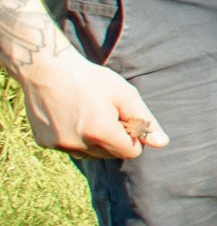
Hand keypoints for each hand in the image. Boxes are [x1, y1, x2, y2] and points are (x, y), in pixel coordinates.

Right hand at [19, 48, 167, 158]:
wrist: (47, 70)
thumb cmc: (91, 79)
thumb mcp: (125, 95)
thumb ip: (145, 120)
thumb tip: (162, 143)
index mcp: (101, 133)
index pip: (131, 152)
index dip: (133, 136)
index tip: (125, 118)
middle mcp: (79, 144)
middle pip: (111, 155)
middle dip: (115, 139)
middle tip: (106, 113)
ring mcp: (60, 145)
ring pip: (91, 153)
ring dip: (95, 140)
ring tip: (88, 114)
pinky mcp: (45, 143)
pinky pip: (71, 148)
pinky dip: (75, 138)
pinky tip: (71, 116)